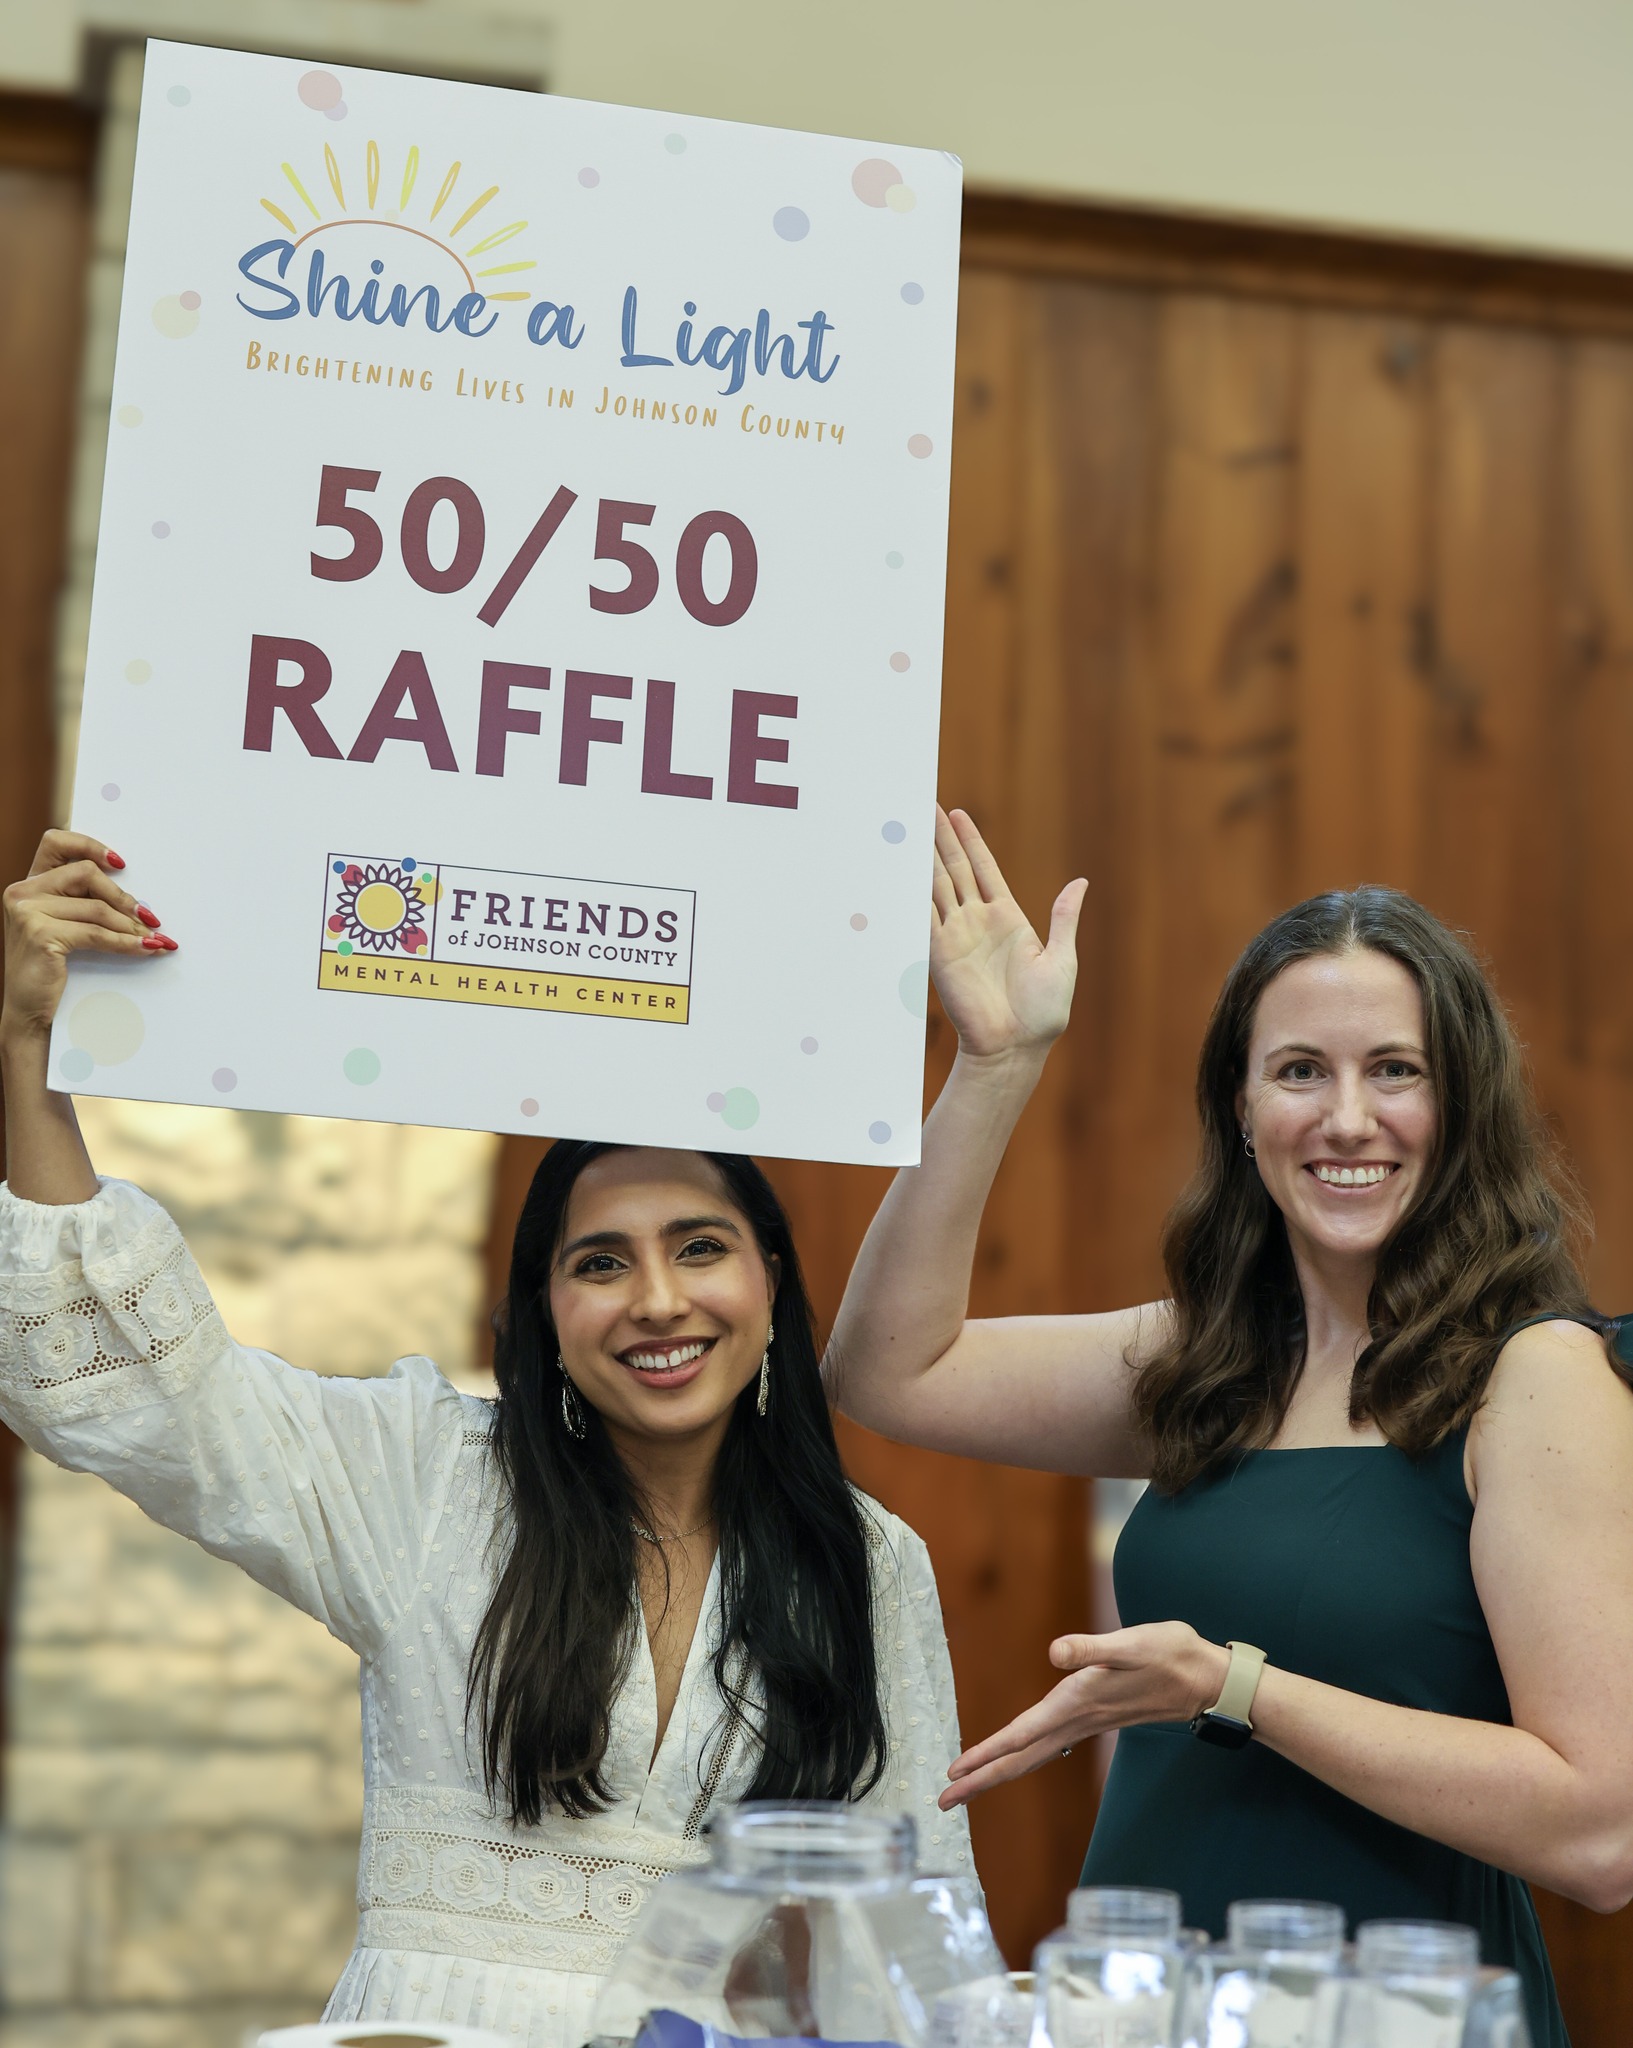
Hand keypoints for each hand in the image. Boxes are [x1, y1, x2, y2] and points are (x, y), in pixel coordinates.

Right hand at [1, 831, 171, 1043]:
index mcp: (27, 885)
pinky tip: (145, 949)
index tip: (121, 864)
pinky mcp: (41, 934)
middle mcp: (22, 892)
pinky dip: (126, 942)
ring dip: (131, 925)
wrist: (27, 1010)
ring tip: (154, 939)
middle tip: (150, 918)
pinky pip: (97, 934)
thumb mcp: (60, 927)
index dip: (90, 846)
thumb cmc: (47, 969)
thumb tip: (137, 902)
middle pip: (85, 873)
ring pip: (96, 907)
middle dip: (123, 897)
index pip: (56, 842)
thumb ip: (81, 903)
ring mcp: (28, 912)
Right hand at [931, 807, 1085, 1060]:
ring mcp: (955, 936)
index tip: (957, 813)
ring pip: (935, 885)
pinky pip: (922, 914)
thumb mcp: (1062, 959)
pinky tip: (902, 865)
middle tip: (924, 807)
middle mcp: (977, 922)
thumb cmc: (1043, 1013)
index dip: (971, 840)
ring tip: (909, 825)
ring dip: (922, 855)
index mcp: (1007, 918)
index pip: (984, 869)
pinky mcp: (939, 953)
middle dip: (939, 838)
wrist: (1016, 1048)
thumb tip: (1079, 883)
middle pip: (954, 869)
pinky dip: (911, 890)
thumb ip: (1064, 919)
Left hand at [938, 1623, 1228, 1808]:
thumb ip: (1093, 1648)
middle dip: (980, 1779)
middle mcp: (1077, 1720)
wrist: (1206, 1679)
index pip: (1023, 1735)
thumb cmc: (1171, 1655)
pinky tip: (1015, 1756)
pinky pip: (1047, 1745)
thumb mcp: (1133, 1643)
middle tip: (942, 1799)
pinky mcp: (1093, 1716)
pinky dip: (1022, 1754)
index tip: (955, 1772)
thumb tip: (1056, 1652)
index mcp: (1078, 1703)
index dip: (987, 1753)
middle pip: (1021, 1758)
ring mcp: (1085, 1722)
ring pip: (1032, 1755)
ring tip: (965, 1784)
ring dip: (996, 1770)